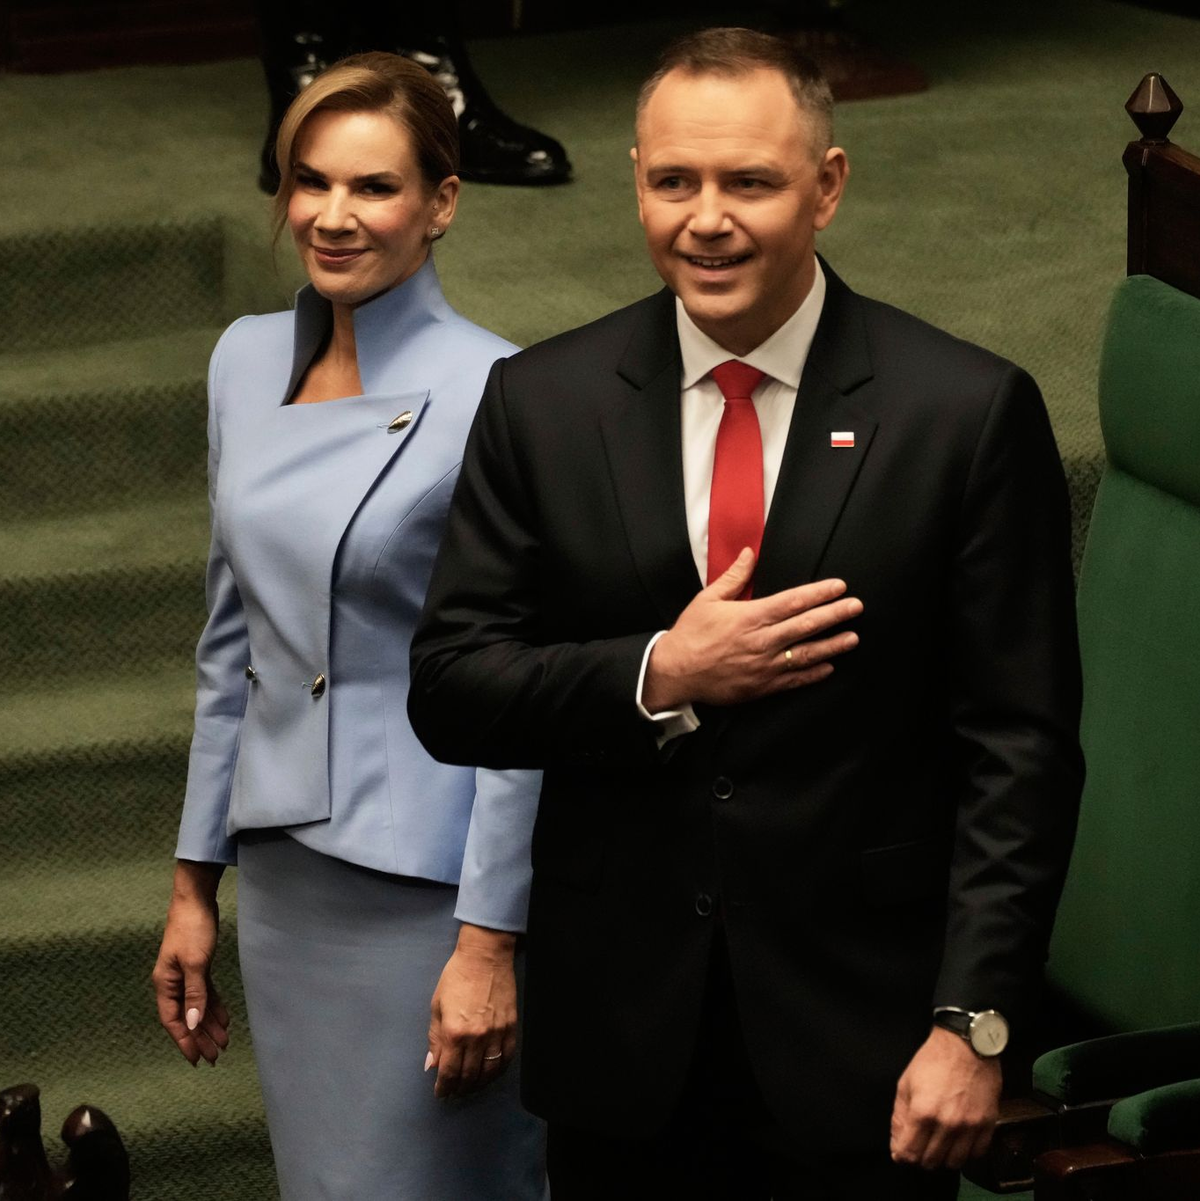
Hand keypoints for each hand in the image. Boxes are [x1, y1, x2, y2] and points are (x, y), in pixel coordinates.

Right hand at [152, 861, 230, 1066]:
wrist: (196, 899)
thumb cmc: (192, 928)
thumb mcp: (196, 963)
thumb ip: (194, 994)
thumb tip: (191, 1023)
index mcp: (165, 984)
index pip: (173, 1020)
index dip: (184, 1041)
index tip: (196, 1059)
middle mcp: (172, 982)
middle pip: (186, 1017)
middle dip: (200, 1037)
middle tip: (215, 1057)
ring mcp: (185, 974)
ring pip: (197, 1006)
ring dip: (209, 1024)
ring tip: (224, 1043)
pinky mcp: (197, 966)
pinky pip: (205, 993)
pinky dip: (214, 1006)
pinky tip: (224, 1019)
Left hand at [427, 924, 517, 1098]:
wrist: (485, 956)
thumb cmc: (457, 977)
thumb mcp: (437, 1006)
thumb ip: (435, 1039)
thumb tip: (432, 1065)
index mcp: (455, 1032)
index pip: (449, 1072)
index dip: (444, 1087)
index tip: (441, 1093)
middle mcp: (477, 1037)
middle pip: (469, 1076)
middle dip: (459, 1088)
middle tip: (454, 1092)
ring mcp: (497, 1033)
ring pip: (489, 1071)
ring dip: (479, 1084)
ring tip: (471, 1086)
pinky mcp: (511, 1027)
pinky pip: (507, 1057)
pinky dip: (498, 1070)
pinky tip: (491, 1073)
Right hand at [642, 548, 861, 710]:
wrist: (676, 672)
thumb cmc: (690, 634)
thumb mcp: (708, 599)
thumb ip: (734, 578)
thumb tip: (749, 554)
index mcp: (750, 617)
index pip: (793, 602)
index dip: (819, 593)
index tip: (839, 587)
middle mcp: (761, 641)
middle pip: (806, 626)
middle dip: (835, 615)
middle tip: (856, 607)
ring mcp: (763, 666)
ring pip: (806, 654)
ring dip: (832, 645)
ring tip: (852, 638)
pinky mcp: (761, 686)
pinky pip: (793, 680)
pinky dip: (813, 674)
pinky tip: (829, 667)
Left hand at [890, 1026, 1001, 1170]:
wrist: (967, 1044)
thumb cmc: (932, 1060)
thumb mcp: (905, 1083)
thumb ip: (899, 1116)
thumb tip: (897, 1144)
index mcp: (922, 1112)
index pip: (909, 1154)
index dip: (902, 1156)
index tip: (902, 1151)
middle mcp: (947, 1124)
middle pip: (931, 1162)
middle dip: (921, 1158)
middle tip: (920, 1145)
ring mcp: (970, 1127)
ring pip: (954, 1163)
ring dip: (944, 1158)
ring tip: (939, 1144)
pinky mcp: (988, 1125)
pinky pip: (977, 1155)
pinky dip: (966, 1154)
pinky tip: (959, 1141)